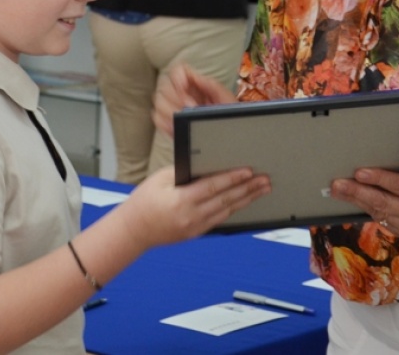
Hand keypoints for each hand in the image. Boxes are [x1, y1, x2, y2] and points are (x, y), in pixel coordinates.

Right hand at [116, 166, 269, 247]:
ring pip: (227, 211)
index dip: (232, 178)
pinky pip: (220, 219)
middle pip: (226, 200)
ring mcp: (195, 227)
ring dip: (246, 200)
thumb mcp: (160, 179)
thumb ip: (183, 172)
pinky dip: (234, 209)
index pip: (213, 187)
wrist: (133, 231)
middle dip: (248, 189)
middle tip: (265, 180)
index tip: (249, 171)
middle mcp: (191, 216)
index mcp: (181, 200)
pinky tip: (244, 202)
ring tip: (262, 190)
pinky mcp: (196, 233)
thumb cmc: (143, 202)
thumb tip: (206, 165)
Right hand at [151, 64, 236, 134]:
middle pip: (164, 87)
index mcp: (194, 84)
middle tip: (190, 108)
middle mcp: (182, 93)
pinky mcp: (171, 123)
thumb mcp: (225, 97)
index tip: (184, 89)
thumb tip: (196, 78)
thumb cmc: (230, 114)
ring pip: (158, 102)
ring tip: (183, 118)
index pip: (177, 71)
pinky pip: (158, 118)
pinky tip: (175, 126)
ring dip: (169, 110)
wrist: (232, 135)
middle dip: (175, 98)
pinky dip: (164, 122)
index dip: (177, 78)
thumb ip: (211, 85)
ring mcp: (175, 108)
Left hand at [330, 164, 398, 239]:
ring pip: (378, 212)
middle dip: (357, 193)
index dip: (378, 179)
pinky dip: (367, 208)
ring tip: (338, 191)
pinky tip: (353, 199)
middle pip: (382, 202)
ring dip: (356, 201)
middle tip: (337, 185)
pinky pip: (381, 219)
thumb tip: (373, 161)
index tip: (359, 172)